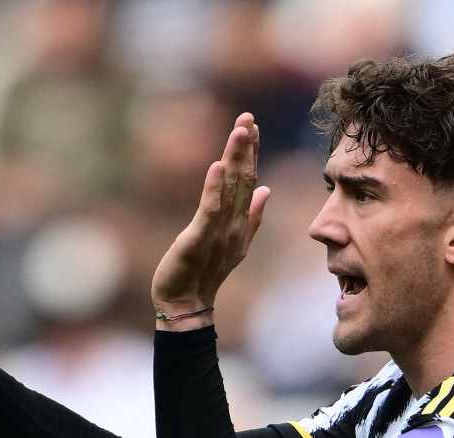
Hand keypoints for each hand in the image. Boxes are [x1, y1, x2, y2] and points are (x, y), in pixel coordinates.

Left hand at [150, 112, 270, 328]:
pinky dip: (214, 188)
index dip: (251, 153)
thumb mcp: (232, 241)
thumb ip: (252, 216)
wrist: (187, 304)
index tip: (252, 125)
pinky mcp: (200, 238)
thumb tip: (266, 189)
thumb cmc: (204, 273)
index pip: (248, 180)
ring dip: (235, 159)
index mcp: (240, 221)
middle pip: (243, 179)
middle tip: (247, 117)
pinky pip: (210, 209)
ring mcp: (219, 230)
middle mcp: (234, 223)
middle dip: (246, 147)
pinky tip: (217, 165)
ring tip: (240, 131)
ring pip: (231, 189)